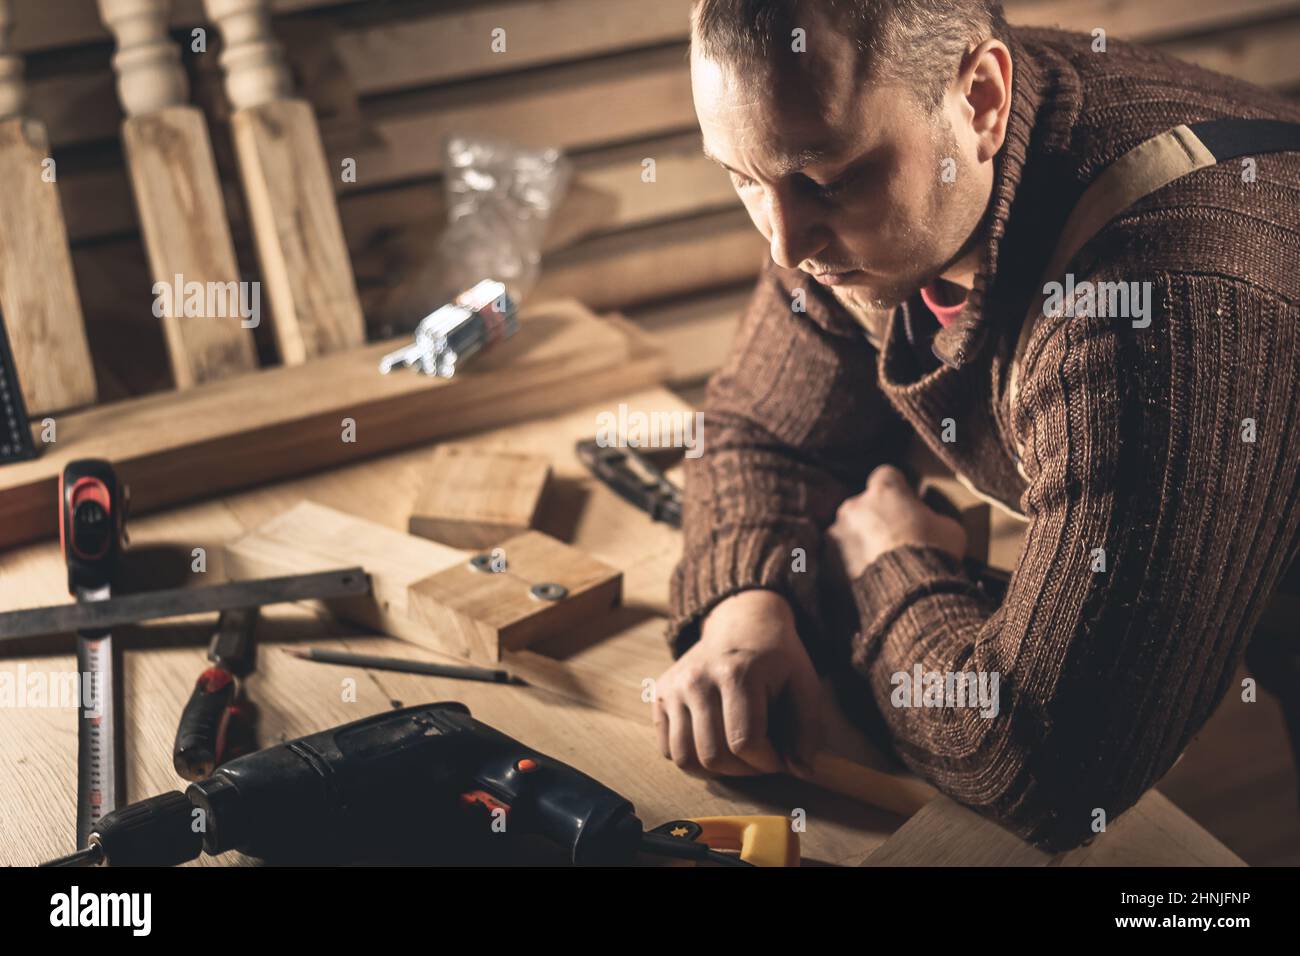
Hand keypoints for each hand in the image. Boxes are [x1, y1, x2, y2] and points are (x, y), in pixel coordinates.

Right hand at [653, 589, 821, 776]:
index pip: (745, 742)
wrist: (742, 622)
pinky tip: (713, 743)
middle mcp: (698, 679)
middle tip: (759, 758)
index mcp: (737, 674)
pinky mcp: (660, 693)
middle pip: (713, 755)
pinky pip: (666, 748)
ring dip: (715, 770)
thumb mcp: (804, 685)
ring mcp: (674, 686)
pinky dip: (690, 758)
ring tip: (736, 755)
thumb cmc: (777, 659)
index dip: (767, 763)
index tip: (779, 757)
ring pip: (684, 757)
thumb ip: (807, 729)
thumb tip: (799, 771)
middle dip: (743, 771)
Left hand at [827, 465, 966, 578]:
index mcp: (884, 489)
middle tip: (895, 541)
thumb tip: (930, 524)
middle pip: (863, 505)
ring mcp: (837, 533)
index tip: (906, 505)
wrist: (910, 591)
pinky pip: (838, 559)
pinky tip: (868, 580)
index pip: (886, 476)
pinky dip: (849, 566)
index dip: (897, 490)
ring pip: (848, 532)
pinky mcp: (828, 561)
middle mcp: (854, 505)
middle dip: (876, 519)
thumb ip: (933, 518)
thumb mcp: (949, 528)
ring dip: (860, 543)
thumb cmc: (934, 552)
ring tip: (880, 565)